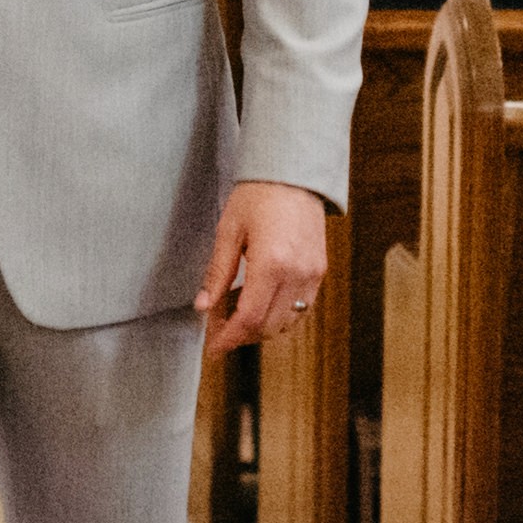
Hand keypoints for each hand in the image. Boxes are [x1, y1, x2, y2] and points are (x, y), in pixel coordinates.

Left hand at [197, 181, 330, 360]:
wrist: (293, 174)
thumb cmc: (257, 196)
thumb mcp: (228, 232)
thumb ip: (217, 273)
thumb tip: (202, 306)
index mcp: (272, 263)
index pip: (249, 318)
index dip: (229, 337)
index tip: (212, 348)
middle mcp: (297, 274)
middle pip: (268, 327)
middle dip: (240, 335)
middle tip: (217, 328)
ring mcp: (313, 274)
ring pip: (286, 322)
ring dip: (259, 327)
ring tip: (234, 311)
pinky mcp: (320, 271)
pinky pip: (301, 309)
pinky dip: (278, 315)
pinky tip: (258, 302)